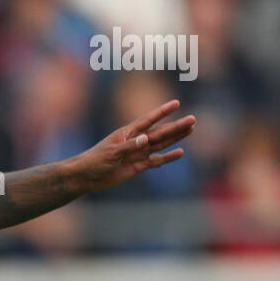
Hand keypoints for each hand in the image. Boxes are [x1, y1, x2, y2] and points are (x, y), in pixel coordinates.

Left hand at [68, 99, 194, 194]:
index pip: (149, 120)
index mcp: (128, 133)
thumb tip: (146, 139)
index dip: (162, 112)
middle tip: (193, 120)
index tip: (176, 103)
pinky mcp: (137, 167)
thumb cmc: (95, 160)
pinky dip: (167, 158)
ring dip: (175, 138)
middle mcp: (136, 141)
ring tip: (190, 130)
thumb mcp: (111, 153)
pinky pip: (155, 161)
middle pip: (160, 132)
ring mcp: (137, 153)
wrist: (86, 176)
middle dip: (176, 126)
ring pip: (161, 144)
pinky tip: (179, 153)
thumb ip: (129, 146)